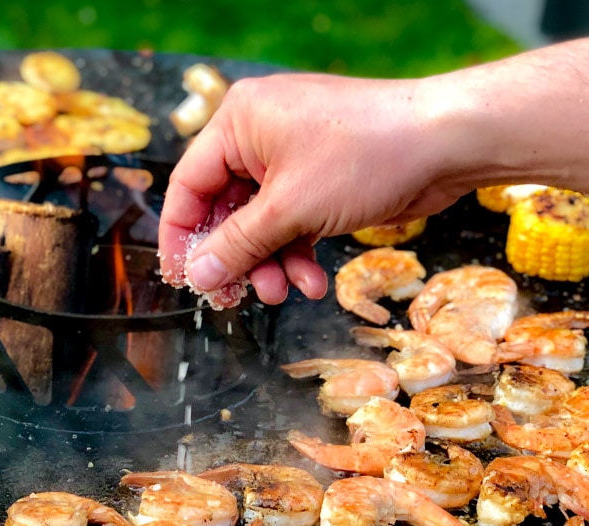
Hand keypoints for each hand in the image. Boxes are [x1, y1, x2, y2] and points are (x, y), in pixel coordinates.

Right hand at [158, 72, 469, 304]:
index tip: (184, 279)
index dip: (182, 237)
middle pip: (225, 209)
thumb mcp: (289, 209)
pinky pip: (292, 222)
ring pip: (260, 223)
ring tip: (284, 292)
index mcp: (239, 123)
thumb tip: (198, 277)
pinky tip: (313, 281)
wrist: (448, 142)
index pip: (189, 185)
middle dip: (237, 257)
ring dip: (270, 262)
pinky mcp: (321, 179)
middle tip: (235, 297)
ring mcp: (292, 157)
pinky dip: (298, 252)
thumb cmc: (367, 156)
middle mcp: (259, 136)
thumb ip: (236, 246)